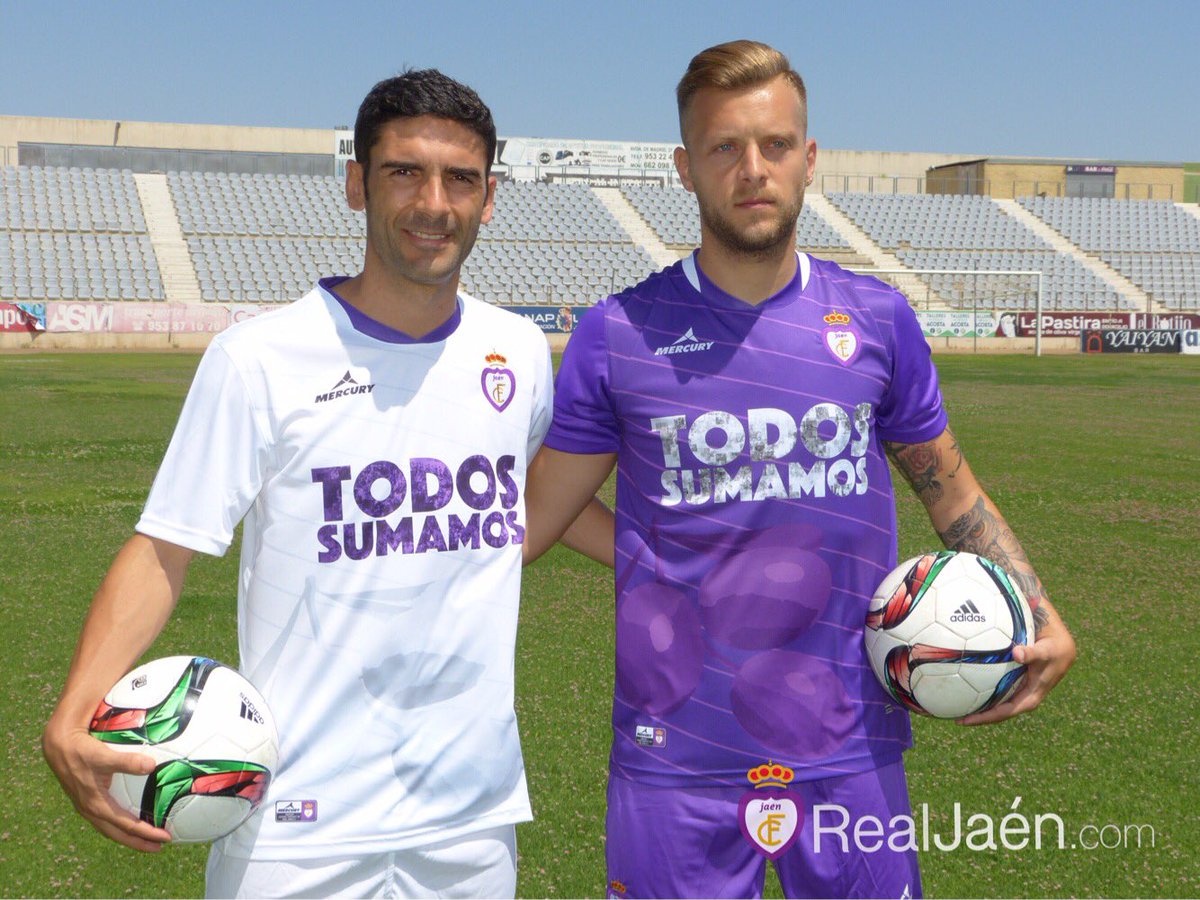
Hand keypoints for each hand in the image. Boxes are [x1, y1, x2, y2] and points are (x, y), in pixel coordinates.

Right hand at [42, 722, 171, 850]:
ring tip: (145, 839)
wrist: (59, 746)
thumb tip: (151, 766)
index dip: (147, 833)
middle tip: (159, 848)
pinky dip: (118, 824)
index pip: (127, 825)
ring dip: (127, 835)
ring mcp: (86, 806)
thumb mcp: (104, 756)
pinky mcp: (85, 799)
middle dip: (138, 842)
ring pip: (109, 828)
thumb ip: (127, 762)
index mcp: (96, 805)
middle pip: (117, 834)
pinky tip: (127, 819)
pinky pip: (104, 819)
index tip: (165, 838)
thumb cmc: (82, 751)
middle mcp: (90, 810)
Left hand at [957, 612, 1076, 725]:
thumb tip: (1016, 653)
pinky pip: (996, 688)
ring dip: (979, 705)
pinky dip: (982, 689)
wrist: (1062, 645)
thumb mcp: (1046, 652)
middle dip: (979, 716)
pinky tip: (965, 683)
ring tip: (957, 706)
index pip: (1005, 712)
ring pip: (996, 702)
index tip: (967, 720)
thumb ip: (1032, 653)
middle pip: (998, 711)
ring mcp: (1019, 689)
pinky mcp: (1015, 680)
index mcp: (1031, 697)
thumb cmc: (1054, 649)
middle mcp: (1023, 696)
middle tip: (956, 718)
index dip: (986, 717)